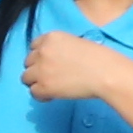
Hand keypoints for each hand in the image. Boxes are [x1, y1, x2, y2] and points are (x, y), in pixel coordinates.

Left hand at [18, 28, 132, 111]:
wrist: (106, 73)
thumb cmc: (100, 58)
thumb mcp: (77, 43)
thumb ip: (61, 48)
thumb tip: (56, 61)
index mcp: (51, 37)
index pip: (34, 46)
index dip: (41, 55)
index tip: (49, 62)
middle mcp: (42, 51)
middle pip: (28, 62)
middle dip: (37, 68)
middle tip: (51, 75)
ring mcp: (41, 70)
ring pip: (26, 77)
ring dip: (37, 81)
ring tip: (51, 86)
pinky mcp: (44, 87)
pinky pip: (33, 92)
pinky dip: (42, 94)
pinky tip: (53, 95)